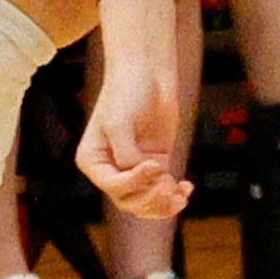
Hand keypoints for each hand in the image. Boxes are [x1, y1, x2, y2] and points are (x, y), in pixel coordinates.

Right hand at [79, 0, 192, 218]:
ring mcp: (134, 167)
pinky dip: (174, 194)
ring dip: (162, 204)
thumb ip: (126, 152)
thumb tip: (137, 173)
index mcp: (92, 160)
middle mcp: (110, 168)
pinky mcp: (154, 162)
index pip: (112, 186)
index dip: (134, 183)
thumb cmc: (128, 92)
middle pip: (128, 200)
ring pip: (145, 201)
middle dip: (149, 198)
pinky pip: (162, 188)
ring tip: (180, 196)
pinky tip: (187, 188)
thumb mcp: (120, 122)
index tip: (154, 166)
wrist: (148, 73)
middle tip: (168, 187)